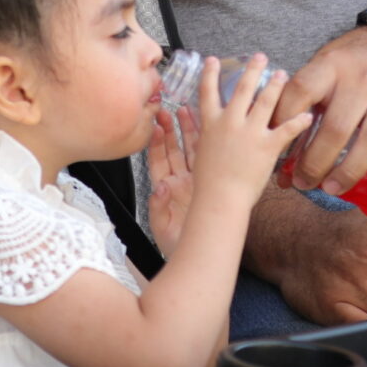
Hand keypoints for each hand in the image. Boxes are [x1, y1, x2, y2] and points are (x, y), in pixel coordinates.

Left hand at [146, 105, 193, 256]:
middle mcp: (179, 181)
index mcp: (165, 189)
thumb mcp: (163, 229)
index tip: (156, 127)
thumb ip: (158, 208)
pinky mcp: (210, 183)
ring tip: (185, 111)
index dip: (156, 144)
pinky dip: (206, 144)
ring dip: (187, 132)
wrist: (200, 256)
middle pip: (173, 150)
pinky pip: (207, 160)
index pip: (157, 161)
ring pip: (190, 151)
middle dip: (170, 130)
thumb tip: (158, 190)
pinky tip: (208, 128)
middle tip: (167, 110)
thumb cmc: (177, 245)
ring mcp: (195, 181)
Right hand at [187, 53, 308, 211]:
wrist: (219, 199)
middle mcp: (230, 122)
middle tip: (260, 57)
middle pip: (242, 89)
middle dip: (252, 70)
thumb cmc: (208, 184)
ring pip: (266, 101)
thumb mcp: (201, 154)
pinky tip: (309, 115)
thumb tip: (208, 135)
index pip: (207, 92)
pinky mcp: (267, 146)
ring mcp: (250, 132)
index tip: (213, 59)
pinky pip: (287, 129)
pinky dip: (300, 121)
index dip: (210, 74)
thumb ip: (207, 139)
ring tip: (283, 73)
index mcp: (211, 124)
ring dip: (276, 85)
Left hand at [278, 25, 366, 194]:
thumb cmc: (352, 63)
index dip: (283, 123)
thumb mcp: (324, 65)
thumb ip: (302, 100)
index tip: (274, 149)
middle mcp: (362, 80)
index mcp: (332, 66)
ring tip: (330, 188)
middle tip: (301, 182)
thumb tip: (277, 148)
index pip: (301, 93)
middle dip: (313, 162)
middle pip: (336, 128)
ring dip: (348, 170)